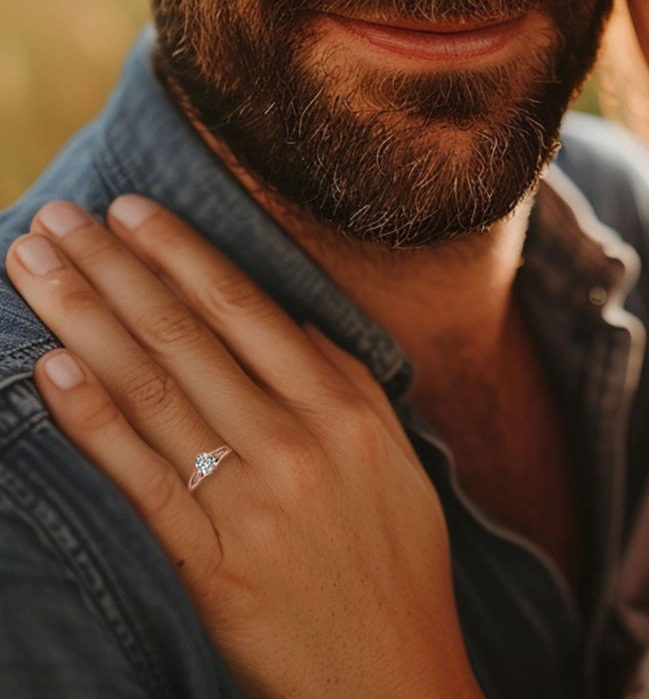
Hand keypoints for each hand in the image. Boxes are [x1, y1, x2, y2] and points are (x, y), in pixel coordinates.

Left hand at [6, 197, 482, 698]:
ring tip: (36, 267)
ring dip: (85, 320)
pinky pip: (142, 477)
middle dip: (115, 268)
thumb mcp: (392, 451)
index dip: (180, 254)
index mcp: (344, 405)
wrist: (396, 673)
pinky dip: (92, 420)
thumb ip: (344, 378)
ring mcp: (252, 498)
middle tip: (59, 216)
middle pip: (187, 335)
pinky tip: (51, 369)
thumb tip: (288, 317)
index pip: (246, 308)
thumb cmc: (396, 556)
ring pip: (154, 390)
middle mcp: (297, 438)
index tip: (130, 210)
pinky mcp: (212, 561)